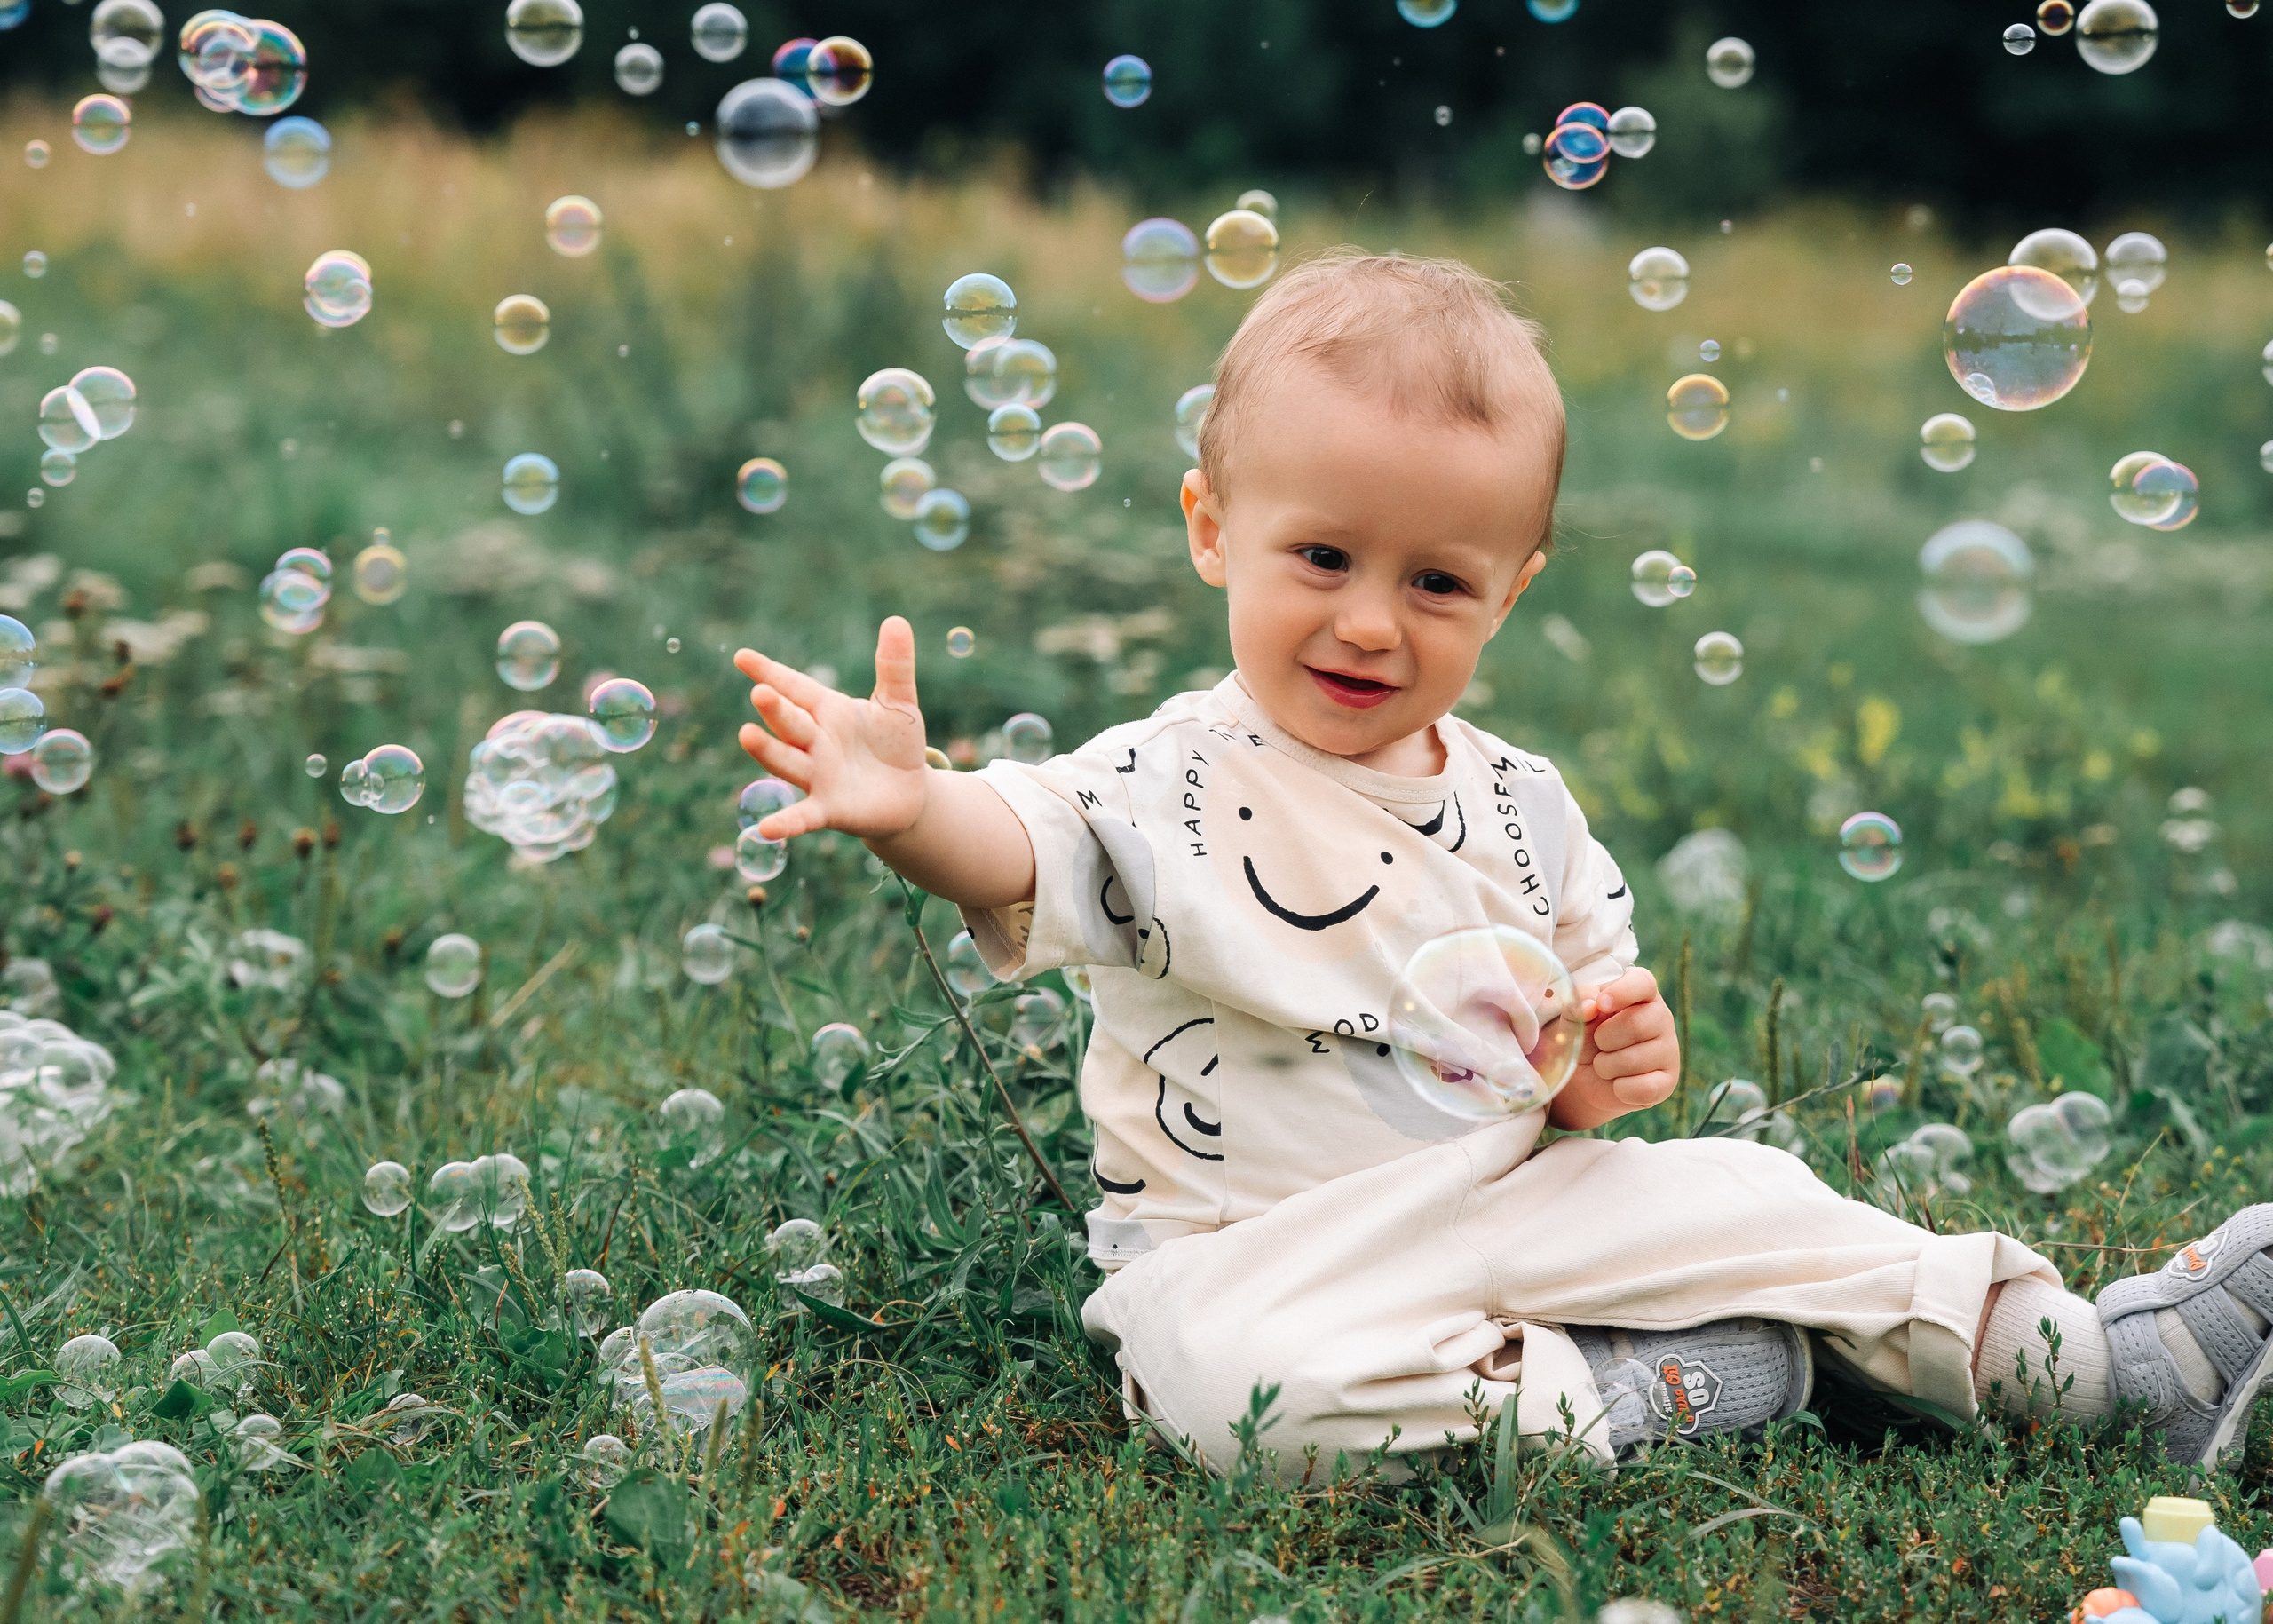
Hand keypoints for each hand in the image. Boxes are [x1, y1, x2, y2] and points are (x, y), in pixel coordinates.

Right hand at [733, 616, 930, 842]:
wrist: (910, 792)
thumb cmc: (896, 743)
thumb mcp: (899, 703)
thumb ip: (894, 666)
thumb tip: (896, 620)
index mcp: (827, 710)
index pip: (795, 687)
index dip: (770, 672)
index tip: (742, 657)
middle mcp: (815, 742)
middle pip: (791, 722)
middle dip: (776, 709)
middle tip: (761, 692)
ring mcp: (818, 776)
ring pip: (788, 761)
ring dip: (768, 751)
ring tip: (747, 735)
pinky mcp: (829, 808)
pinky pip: (802, 816)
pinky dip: (785, 823)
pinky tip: (765, 829)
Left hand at [1547, 967, 1679, 1130]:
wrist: (1589, 1078)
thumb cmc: (1586, 1037)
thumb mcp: (1574, 1017)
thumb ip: (1577, 1003)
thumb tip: (1590, 1006)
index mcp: (1640, 993)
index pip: (1643, 982)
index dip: (1622, 992)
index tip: (1601, 1004)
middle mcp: (1661, 1017)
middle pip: (1635, 1024)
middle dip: (1603, 1039)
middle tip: (1598, 1044)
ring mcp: (1669, 1050)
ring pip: (1634, 1060)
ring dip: (1606, 1066)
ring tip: (1605, 1064)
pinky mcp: (1668, 1081)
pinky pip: (1642, 1088)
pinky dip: (1619, 1089)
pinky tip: (1619, 1083)